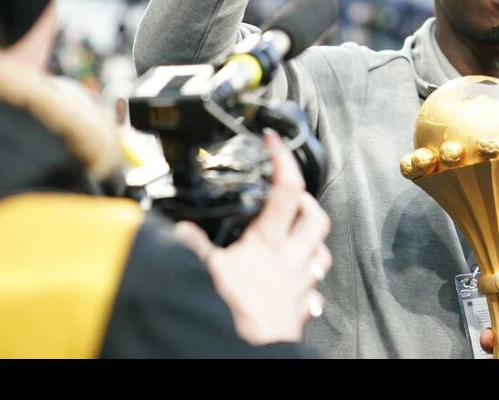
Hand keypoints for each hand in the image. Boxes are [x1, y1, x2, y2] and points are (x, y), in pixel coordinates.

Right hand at [173, 130, 331, 344]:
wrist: (249, 355)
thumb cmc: (232, 316)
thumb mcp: (202, 273)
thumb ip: (189, 247)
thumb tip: (177, 230)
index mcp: (268, 244)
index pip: (285, 189)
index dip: (283, 159)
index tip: (274, 142)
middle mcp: (291, 261)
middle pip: (316, 217)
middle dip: (306, 201)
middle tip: (289, 197)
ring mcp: (299, 286)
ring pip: (321, 253)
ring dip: (311, 241)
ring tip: (295, 236)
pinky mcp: (299, 311)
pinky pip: (313, 291)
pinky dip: (307, 283)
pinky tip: (295, 283)